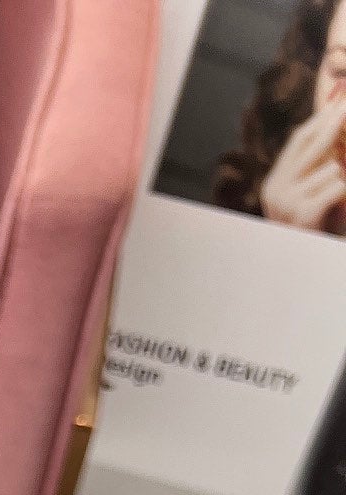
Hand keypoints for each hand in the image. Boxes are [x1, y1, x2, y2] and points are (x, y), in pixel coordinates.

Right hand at [260, 99, 345, 230]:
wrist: (309, 272)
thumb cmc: (319, 232)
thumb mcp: (313, 195)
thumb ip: (320, 164)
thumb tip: (336, 114)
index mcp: (274, 185)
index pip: (299, 139)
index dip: (322, 118)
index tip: (341, 101)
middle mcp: (276, 192)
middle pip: (314, 144)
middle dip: (337, 123)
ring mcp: (287, 204)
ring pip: (334, 168)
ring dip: (345, 176)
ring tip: (340, 193)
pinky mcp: (304, 214)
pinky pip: (338, 186)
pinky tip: (342, 201)